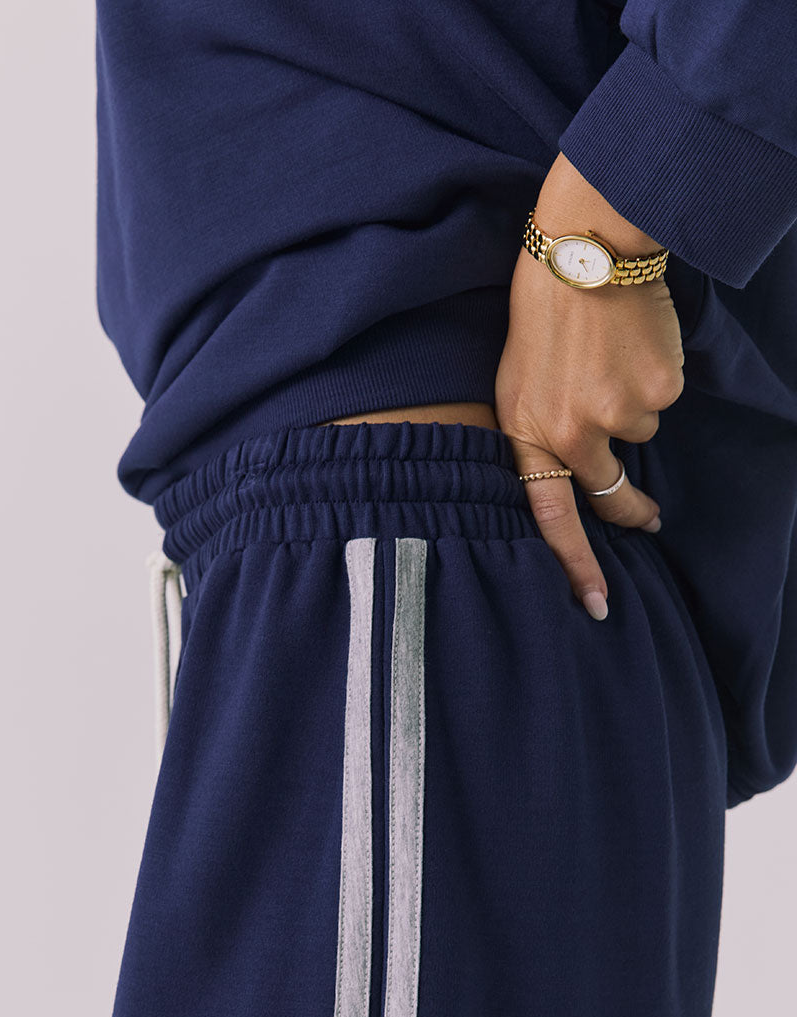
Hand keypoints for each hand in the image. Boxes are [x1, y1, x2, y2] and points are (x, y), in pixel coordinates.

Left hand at [494, 153, 684, 619]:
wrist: (584, 246)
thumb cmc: (542, 310)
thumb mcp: (515, 380)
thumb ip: (538, 431)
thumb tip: (574, 476)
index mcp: (526, 430)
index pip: (547, 515)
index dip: (574, 565)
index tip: (597, 604)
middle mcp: (571, 431)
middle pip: (610, 493)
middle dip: (632, 511)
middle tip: (647, 521)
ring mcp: (618, 413)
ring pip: (641, 434)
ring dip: (633, 404)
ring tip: (611, 357)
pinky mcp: (659, 389)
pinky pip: (665, 399)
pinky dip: (656, 376)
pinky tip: (635, 342)